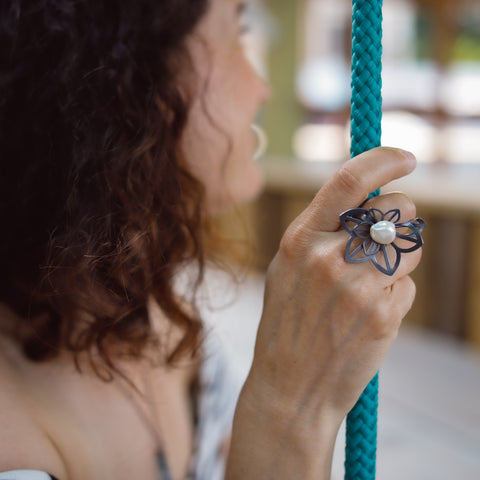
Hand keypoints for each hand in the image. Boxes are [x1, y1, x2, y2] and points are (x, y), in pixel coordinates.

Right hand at [227, 147, 420, 478]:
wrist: (289, 386)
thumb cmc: (287, 323)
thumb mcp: (287, 267)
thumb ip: (321, 230)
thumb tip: (366, 200)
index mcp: (300, 239)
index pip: (349, 180)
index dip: (383, 160)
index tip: (406, 156)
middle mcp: (329, 257)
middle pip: (396, 208)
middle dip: (398, 218)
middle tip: (382, 239)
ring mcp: (358, 287)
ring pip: (409, 246)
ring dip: (397, 258)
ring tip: (365, 285)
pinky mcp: (383, 314)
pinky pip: (406, 284)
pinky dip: (393, 294)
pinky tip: (366, 315)